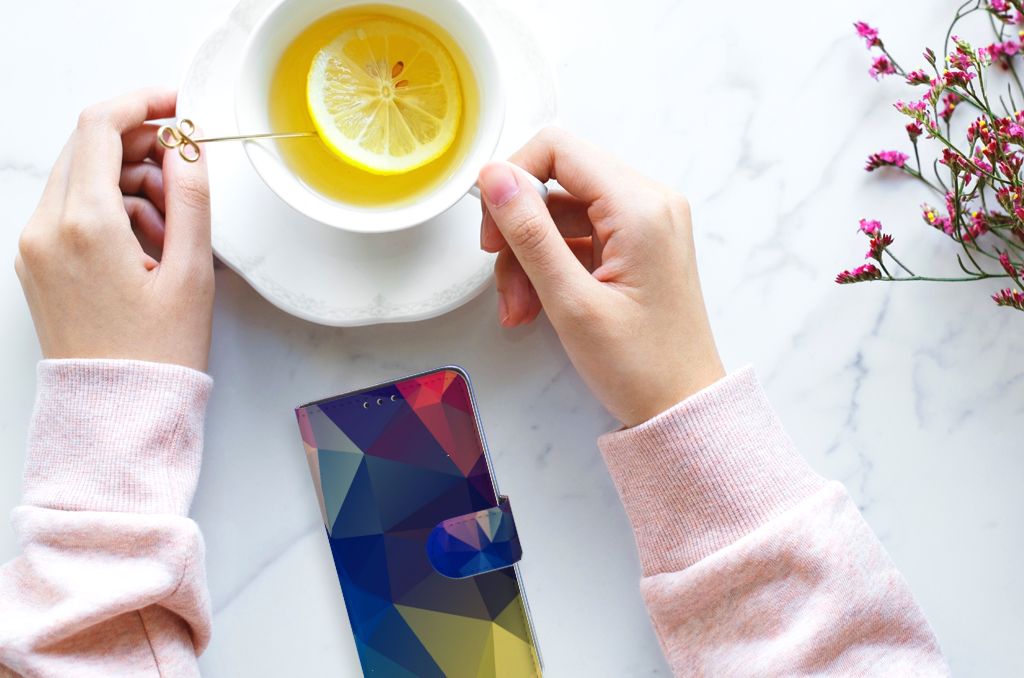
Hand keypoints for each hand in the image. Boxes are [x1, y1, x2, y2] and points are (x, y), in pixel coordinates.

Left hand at [15, 88, 213, 371]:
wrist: (117, 412)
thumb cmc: (157, 354)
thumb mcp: (192, 273)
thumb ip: (192, 198)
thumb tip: (188, 147)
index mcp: (85, 225)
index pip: (100, 127)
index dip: (143, 103)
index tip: (177, 105)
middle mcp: (46, 229)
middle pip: (88, 148)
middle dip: (141, 147)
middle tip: (185, 174)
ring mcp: (35, 246)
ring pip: (81, 178)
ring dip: (129, 182)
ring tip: (173, 228)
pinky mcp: (37, 263)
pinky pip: (72, 210)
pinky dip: (110, 210)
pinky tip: (147, 244)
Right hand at [478, 128, 723, 426]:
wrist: (683, 408)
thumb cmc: (641, 366)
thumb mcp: (571, 301)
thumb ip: (529, 233)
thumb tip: (494, 177)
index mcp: (640, 207)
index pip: (558, 149)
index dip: (513, 179)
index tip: (492, 227)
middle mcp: (649, 203)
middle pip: (557, 182)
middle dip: (519, 230)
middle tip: (502, 279)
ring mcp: (645, 224)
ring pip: (561, 214)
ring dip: (529, 257)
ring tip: (520, 309)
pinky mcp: (637, 245)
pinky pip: (578, 237)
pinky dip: (550, 267)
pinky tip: (537, 306)